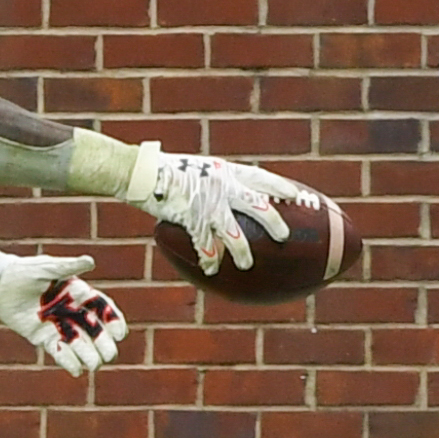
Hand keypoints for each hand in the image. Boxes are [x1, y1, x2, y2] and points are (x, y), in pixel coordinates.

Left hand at [0, 253, 126, 375]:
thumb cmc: (24, 271)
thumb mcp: (46, 267)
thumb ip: (67, 267)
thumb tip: (90, 261)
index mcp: (78, 294)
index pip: (102, 308)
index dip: (113, 320)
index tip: (119, 333)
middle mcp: (72, 312)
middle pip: (94, 330)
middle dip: (103, 342)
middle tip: (110, 355)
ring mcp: (58, 326)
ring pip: (78, 343)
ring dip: (88, 355)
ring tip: (94, 365)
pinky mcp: (43, 337)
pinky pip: (58, 350)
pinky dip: (67, 360)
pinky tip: (76, 370)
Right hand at [127, 146, 306, 272]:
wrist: (142, 172)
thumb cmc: (164, 169)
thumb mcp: (196, 169)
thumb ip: (212, 181)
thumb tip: (221, 194)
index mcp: (224, 171)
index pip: (260, 177)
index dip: (278, 187)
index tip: (296, 195)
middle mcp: (222, 186)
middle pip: (257, 206)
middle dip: (273, 222)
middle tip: (284, 236)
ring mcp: (209, 204)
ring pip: (235, 233)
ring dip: (243, 251)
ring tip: (247, 264)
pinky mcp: (193, 219)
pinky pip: (206, 245)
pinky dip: (209, 258)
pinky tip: (212, 269)